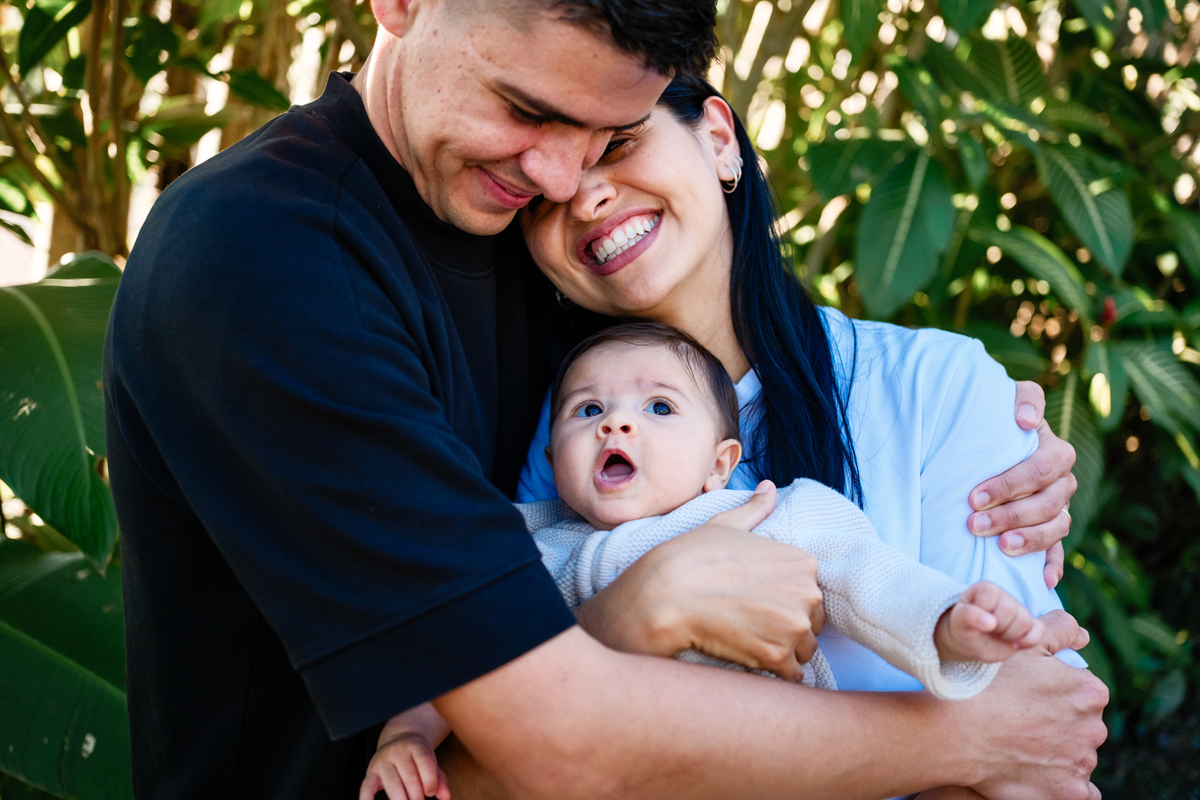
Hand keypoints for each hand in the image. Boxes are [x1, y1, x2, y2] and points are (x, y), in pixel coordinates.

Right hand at [360, 731, 450, 799]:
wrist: (398, 738)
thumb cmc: (418, 757)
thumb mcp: (431, 762)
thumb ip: (440, 779)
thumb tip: (446, 797)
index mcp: (416, 746)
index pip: (424, 761)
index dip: (429, 779)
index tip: (430, 793)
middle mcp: (397, 752)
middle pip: (409, 776)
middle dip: (417, 795)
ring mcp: (383, 762)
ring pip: (392, 784)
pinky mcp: (371, 773)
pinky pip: (366, 786)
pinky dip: (366, 799)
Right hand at [575, 480, 826, 682]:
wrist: (665, 594)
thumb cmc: (692, 557)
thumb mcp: (725, 524)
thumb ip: (755, 510)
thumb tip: (769, 487)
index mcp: (801, 562)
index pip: (810, 591)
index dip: (784, 599)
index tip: (758, 601)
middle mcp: (806, 593)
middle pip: (811, 622)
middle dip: (787, 626)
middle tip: (751, 624)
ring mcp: (793, 626)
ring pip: (803, 649)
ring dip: (783, 651)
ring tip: (749, 643)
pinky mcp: (778, 657)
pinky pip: (792, 675)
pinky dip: (775, 674)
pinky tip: (751, 662)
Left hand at [934, 581, 1043, 662]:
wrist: (971, 643)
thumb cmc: (964, 629)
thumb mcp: (959, 623)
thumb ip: (969, 617)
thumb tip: (990, 622)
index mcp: (985, 589)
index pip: (991, 594)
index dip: (983, 613)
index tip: (974, 621)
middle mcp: (1005, 596)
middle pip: (1011, 610)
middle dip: (997, 626)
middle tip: (986, 631)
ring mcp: (1019, 609)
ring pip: (1025, 621)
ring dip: (1010, 636)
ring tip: (997, 636)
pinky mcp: (1029, 625)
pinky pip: (1039, 630)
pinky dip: (1028, 641)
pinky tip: (1013, 645)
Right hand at [960, 610, 1106, 799]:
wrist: (961, 732)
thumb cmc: (989, 685)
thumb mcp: (1022, 645)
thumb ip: (1057, 629)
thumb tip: (1080, 632)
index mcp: (1091, 692)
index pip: (1083, 693)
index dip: (1057, 694)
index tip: (1032, 697)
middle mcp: (1095, 728)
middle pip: (1083, 725)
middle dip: (1061, 723)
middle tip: (1023, 721)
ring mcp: (1083, 763)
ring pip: (1077, 755)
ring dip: (1058, 752)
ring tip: (1022, 746)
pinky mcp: (1070, 792)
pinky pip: (1080, 791)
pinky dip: (1065, 783)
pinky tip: (1041, 773)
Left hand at [969, 381, 1076, 588]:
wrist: (986, 444)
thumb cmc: (995, 422)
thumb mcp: (1005, 400)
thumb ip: (1024, 398)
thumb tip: (1027, 421)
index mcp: (1054, 452)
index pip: (1042, 469)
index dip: (1011, 484)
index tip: (975, 497)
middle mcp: (1061, 482)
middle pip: (1047, 503)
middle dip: (1011, 515)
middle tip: (975, 524)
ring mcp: (1058, 508)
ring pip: (1056, 527)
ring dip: (1029, 540)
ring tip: (1000, 548)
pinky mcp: (1049, 531)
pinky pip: (1059, 551)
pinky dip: (1053, 566)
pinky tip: (1043, 580)